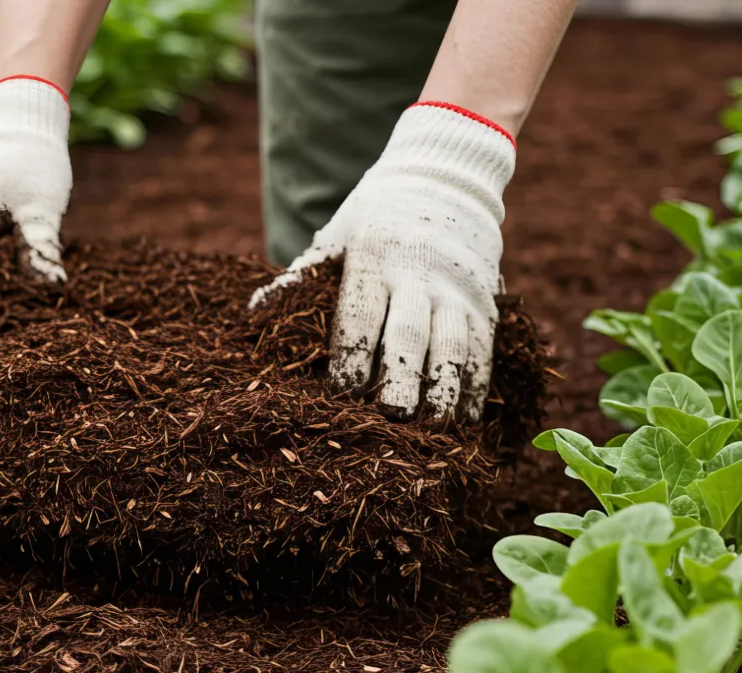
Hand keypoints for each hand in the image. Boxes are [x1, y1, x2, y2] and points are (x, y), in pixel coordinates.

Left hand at [253, 103, 516, 423]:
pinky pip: (484, 348)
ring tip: (437, 430)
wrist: (446, 173)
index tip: (343, 392)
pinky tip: (468, 419)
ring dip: (446, 390)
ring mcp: (457, 289)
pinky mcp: (486, 299)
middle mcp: (419, 276)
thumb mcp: (335, 234)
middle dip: (403, 378)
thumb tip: (256, 310)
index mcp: (373, 260)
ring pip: (455, 345)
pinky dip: (477, 384)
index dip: (353, 354)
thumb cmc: (375, 215)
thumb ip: (302, 277)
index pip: (361, 313)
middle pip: (411, 334)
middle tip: (395, 418)